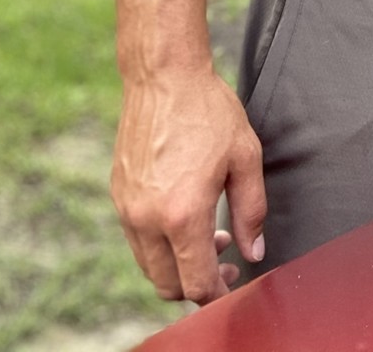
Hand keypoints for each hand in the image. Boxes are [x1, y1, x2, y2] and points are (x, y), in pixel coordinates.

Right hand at [111, 69, 266, 303]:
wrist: (164, 77)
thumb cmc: (209, 111)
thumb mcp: (245, 157)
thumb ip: (251, 211)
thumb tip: (254, 251)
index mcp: (183, 214)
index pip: (196, 283)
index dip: (217, 294)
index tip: (233, 284)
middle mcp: (148, 219)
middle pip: (168, 285)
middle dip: (198, 284)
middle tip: (226, 259)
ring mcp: (128, 209)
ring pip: (149, 266)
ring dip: (178, 264)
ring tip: (210, 233)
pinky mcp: (118, 195)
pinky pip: (137, 239)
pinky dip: (160, 243)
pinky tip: (185, 215)